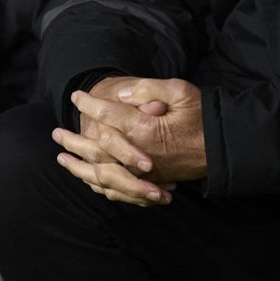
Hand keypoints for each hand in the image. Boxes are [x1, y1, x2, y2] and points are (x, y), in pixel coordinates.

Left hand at [54, 77, 206, 204]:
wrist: (223, 147)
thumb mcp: (180, 91)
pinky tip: (88, 179)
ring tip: (62, 159)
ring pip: (102, 174)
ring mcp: (144, 174)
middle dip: (73, 140)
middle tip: (56, 133)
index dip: (89, 104)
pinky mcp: (150, 184)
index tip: (77, 96)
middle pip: (96, 149)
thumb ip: (150, 89)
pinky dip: (99, 186)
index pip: (108, 115)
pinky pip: (118, 191)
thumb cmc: (203, 115)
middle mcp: (139, 155)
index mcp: (145, 129)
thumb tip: (125, 92)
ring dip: (79, 167)